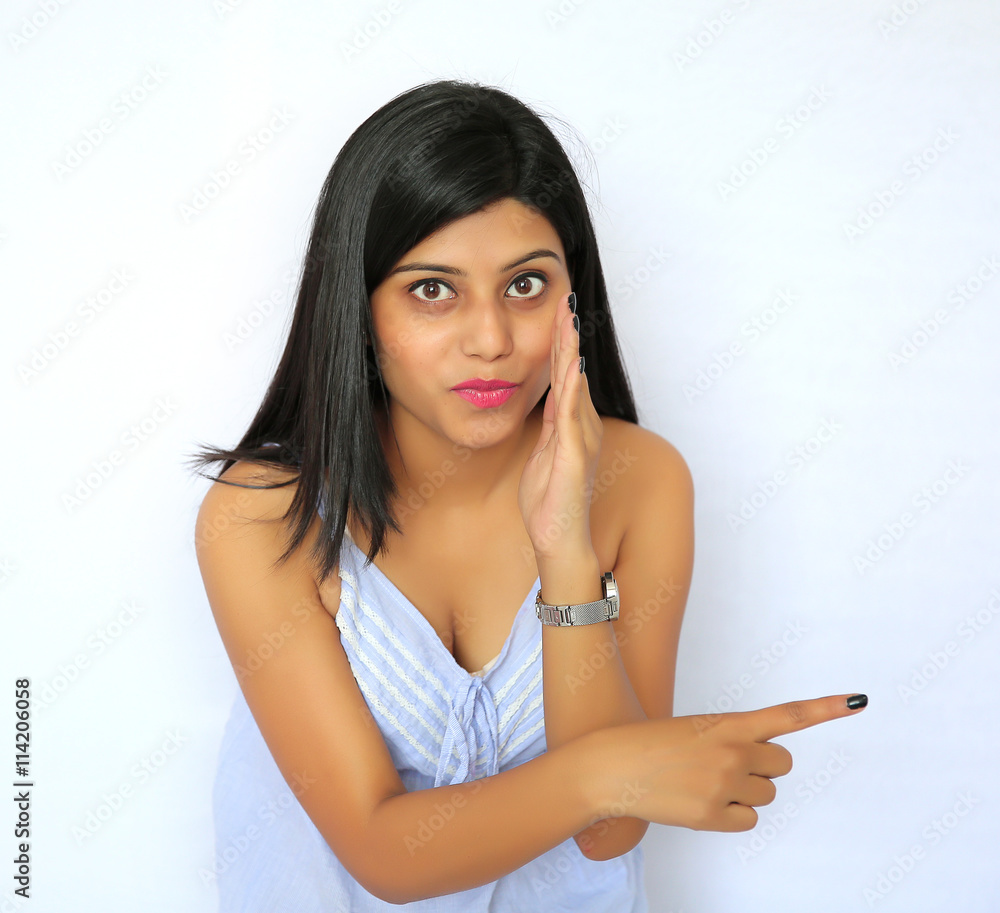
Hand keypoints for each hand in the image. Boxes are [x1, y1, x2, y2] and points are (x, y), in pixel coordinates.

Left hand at [517, 292, 602, 560]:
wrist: (559, 540)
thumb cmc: (550, 504)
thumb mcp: (543, 455)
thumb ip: (548, 428)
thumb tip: (547, 403)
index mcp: (572, 425)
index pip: (565, 375)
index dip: (561, 342)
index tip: (558, 309)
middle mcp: (583, 427)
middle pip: (573, 371)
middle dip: (568, 333)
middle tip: (565, 297)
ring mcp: (581, 440)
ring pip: (575, 386)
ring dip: (571, 351)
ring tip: (569, 318)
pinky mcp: (575, 456)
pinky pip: (571, 416)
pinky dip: (571, 389)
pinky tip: (569, 365)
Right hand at [581, 694, 867, 831]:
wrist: (610, 768)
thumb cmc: (648, 745)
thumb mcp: (694, 730)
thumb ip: (731, 741)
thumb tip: (761, 770)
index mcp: (728, 723)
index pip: (787, 715)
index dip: (825, 708)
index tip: (857, 701)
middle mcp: (734, 752)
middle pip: (782, 764)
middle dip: (762, 766)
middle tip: (727, 765)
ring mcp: (725, 786)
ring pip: (766, 795)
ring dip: (745, 791)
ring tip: (705, 783)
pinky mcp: (713, 817)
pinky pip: (748, 820)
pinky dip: (731, 815)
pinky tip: (701, 803)